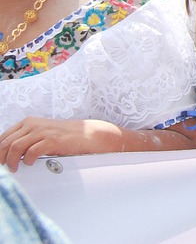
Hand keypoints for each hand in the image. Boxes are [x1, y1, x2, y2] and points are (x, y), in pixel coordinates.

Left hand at [0, 118, 123, 171]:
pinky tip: (31, 164)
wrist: (90, 135)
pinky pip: (31, 152)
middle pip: (5, 143)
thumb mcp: (42, 134)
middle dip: (1, 158)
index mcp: (28, 122)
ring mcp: (43, 131)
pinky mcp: (52, 140)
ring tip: (15, 169)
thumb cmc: (66, 137)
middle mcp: (33, 125)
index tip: (0, 163)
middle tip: (4, 169)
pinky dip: (27, 160)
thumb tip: (7, 155)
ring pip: (15, 147)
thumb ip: (26, 140)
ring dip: (11, 161)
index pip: (3, 137)